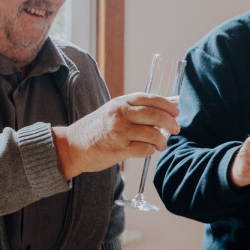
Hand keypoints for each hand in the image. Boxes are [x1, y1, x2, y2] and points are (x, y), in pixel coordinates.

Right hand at [52, 94, 179, 179]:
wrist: (72, 146)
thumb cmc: (95, 129)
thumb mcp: (112, 111)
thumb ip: (132, 110)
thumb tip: (160, 113)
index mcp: (120, 103)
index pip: (150, 99)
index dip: (167, 105)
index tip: (176, 112)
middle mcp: (121, 114)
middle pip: (155, 115)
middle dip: (170, 123)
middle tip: (176, 129)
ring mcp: (120, 132)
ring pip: (153, 134)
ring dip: (162, 141)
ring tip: (161, 145)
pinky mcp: (120, 149)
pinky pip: (145, 149)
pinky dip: (151, 150)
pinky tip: (149, 151)